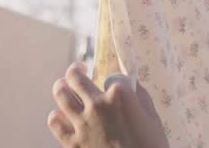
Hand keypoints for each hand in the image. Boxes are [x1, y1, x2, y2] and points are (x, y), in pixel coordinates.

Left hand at [47, 62, 169, 147]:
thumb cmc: (151, 147)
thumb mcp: (153, 120)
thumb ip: (140, 98)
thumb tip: (131, 86)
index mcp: (121, 95)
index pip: (112, 75)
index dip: (116, 81)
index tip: (117, 85)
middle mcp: (98, 104)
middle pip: (76, 76)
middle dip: (77, 69)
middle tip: (80, 69)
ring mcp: (83, 123)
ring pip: (61, 93)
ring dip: (62, 86)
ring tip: (64, 85)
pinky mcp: (73, 143)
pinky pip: (55, 122)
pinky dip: (57, 116)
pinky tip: (61, 115)